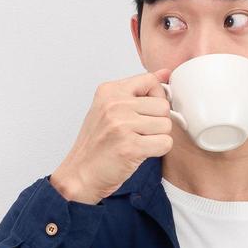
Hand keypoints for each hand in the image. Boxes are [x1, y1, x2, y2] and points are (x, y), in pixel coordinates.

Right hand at [50, 67, 174, 203]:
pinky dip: (157, 151)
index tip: (144, 112)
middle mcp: (114, 104)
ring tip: (138, 142)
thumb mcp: (109, 108)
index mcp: (108, 91)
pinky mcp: (130, 146)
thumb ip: (137, 90)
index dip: (154, 97)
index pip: (150, 81)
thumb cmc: (97, 144)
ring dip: (157, 137)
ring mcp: (121, 125)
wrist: (80, 174)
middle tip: (139, 132)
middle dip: (157, 121)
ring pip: (166, 125)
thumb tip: (166, 72)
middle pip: (162, 105)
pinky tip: (140, 153)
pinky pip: (165, 143)